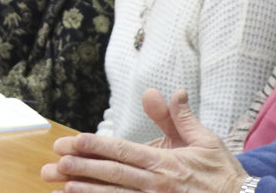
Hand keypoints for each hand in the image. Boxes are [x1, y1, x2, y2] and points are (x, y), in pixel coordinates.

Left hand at [41, 89, 245, 191]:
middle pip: (110, 175)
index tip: (69, 142)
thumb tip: (161, 91)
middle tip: (52, 165)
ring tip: (59, 187)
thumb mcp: (205, 141)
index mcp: (164, 163)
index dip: (93, 146)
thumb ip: (179, 117)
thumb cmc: (223, 175)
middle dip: (78, 168)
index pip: (121, 151)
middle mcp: (155, 185)